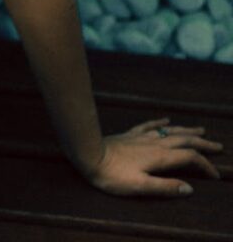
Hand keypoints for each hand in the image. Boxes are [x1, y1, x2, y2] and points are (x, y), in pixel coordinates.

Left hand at [85, 118, 223, 196]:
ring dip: (187, 130)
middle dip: (202, 143)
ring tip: (201, 129)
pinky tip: (166, 119)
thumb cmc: (112, 175)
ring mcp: (142, 137)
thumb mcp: (140, 187)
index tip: (215, 174)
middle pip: (184, 140)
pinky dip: (161, 122)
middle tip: (218, 146)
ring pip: (170, 131)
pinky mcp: (130, 134)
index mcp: (159, 157)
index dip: (205, 165)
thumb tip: (189, 188)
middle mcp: (154, 143)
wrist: (88, 154)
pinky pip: (149, 125)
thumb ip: (165, 187)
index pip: (189, 158)